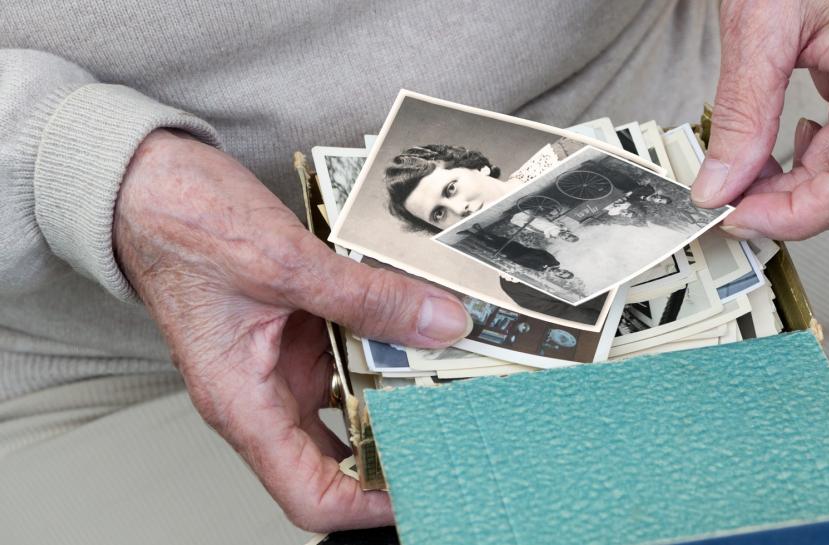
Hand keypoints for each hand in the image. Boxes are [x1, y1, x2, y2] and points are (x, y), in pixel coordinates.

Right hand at [113, 130, 471, 530]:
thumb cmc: (180, 226)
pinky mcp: (300, 331)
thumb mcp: (283, 261)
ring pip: (357, 398)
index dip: (368, 506)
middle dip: (403, 441)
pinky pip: (354, 351)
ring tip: (454, 367)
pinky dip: (388, 342)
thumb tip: (437, 323)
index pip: (311, 494)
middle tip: (459, 416)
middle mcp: (266, 393)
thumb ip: (366, 296)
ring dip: (403, 386)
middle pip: (343, 454)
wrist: (150, 183)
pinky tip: (423, 324)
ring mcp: (285, 363)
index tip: (421, 488)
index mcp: (244, 402)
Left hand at [691, 0, 828, 239]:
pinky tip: (776, 148)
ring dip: (798, 190)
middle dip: (791, 207)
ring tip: (748, 169)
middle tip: (732, 197)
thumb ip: (741, 114)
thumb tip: (719, 186)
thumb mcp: (756, 28)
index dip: (795, 215)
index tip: (740, 216)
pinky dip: (808, 169)